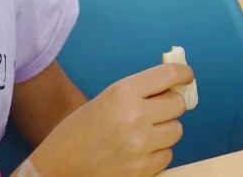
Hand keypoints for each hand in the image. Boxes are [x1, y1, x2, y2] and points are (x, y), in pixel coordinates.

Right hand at [26, 63, 193, 176]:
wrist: (57, 167)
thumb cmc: (79, 131)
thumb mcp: (107, 99)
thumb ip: (139, 92)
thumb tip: (175, 87)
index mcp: (123, 92)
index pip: (169, 74)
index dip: (183, 74)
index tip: (186, 77)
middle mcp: (134, 116)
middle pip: (177, 105)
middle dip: (169, 107)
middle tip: (155, 113)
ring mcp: (140, 145)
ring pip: (176, 131)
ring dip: (164, 132)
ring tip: (141, 135)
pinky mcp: (142, 170)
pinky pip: (167, 156)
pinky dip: (157, 154)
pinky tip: (137, 153)